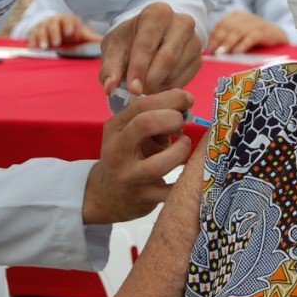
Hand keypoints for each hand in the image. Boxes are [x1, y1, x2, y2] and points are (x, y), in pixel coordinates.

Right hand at [26, 14, 101, 49]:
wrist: (58, 30)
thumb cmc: (73, 32)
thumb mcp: (82, 33)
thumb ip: (90, 37)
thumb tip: (104, 41)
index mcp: (67, 20)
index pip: (68, 20)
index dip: (69, 25)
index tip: (70, 32)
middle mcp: (55, 21)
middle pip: (53, 25)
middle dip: (54, 33)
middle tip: (56, 42)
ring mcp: (44, 27)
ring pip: (42, 30)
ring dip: (42, 38)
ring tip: (45, 47)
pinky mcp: (35, 33)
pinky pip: (32, 36)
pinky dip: (33, 42)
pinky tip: (34, 48)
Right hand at [83, 88, 194, 224]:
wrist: (105, 195)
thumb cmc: (127, 157)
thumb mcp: (131, 134)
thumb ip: (154, 120)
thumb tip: (185, 105)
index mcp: (115, 129)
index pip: (142, 105)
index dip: (171, 99)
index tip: (188, 100)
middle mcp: (118, 151)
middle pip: (146, 124)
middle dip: (173, 119)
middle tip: (181, 126)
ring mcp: (130, 177)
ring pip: (160, 163)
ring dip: (181, 150)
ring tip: (183, 146)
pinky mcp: (144, 197)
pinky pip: (172, 190)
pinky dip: (187, 180)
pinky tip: (191, 172)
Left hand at [99, 3, 201, 95]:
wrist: (153, 35)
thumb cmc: (132, 39)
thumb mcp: (116, 46)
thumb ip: (110, 67)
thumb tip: (109, 88)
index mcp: (158, 12)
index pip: (148, 44)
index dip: (139, 68)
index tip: (132, 89)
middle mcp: (182, 23)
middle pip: (168, 59)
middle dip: (150, 80)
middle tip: (137, 93)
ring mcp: (194, 41)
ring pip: (176, 71)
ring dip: (158, 86)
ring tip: (143, 87)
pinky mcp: (199, 58)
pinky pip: (184, 79)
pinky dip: (168, 87)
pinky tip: (156, 85)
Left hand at [205, 12, 288, 54]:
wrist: (277, 36)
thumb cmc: (254, 38)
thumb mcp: (239, 36)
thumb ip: (227, 39)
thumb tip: (210, 50)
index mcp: (236, 15)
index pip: (221, 24)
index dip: (214, 36)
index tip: (208, 48)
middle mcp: (245, 16)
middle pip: (228, 27)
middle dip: (219, 40)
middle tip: (213, 52)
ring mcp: (255, 22)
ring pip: (238, 31)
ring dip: (229, 43)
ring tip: (222, 53)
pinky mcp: (265, 31)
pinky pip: (252, 37)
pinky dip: (243, 44)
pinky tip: (237, 52)